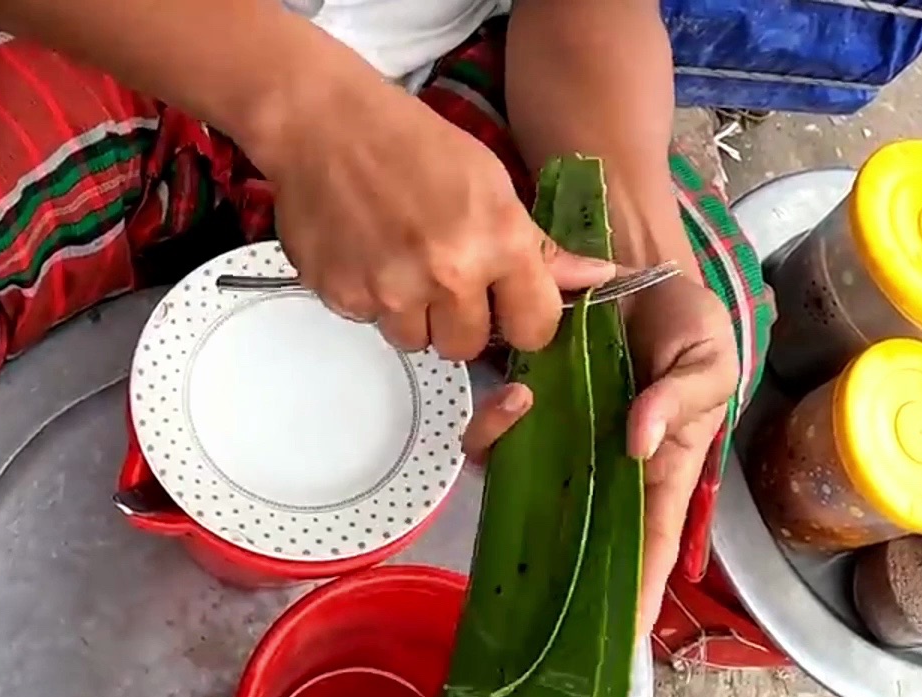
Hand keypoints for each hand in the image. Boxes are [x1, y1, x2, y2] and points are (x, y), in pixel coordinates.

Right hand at [259, 85, 613, 358]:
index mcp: (498, 241)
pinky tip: (367, 255)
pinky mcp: (345, 298)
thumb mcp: (489, 182)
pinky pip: (371, 324)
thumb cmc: (411, 143)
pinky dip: (371, 299)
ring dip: (413, 315)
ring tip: (401, 263)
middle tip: (444, 280)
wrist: (323, 125)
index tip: (510, 307)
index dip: (523, 321)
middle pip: (468, 347)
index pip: (534, 328)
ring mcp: (392, 292)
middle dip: (460, 322)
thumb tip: (598, 277)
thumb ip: (538, 245)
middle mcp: (449, 274)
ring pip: (416, 342)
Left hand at [461, 275, 737, 633]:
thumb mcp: (709, 359)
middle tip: (527, 573)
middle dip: (548, 556)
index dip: (637, 592)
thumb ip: (681, 399)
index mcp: (660, 469)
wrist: (638, 270)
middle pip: (573, 530)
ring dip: (509, 449)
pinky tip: (512, 389)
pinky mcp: (527, 408)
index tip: (624, 639)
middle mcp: (602, 467)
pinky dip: (494, 420)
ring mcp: (560, 440)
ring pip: (520, 480)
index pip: (650, 542)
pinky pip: (496, 435)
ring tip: (521, 400)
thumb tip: (638, 443)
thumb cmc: (687, 327)